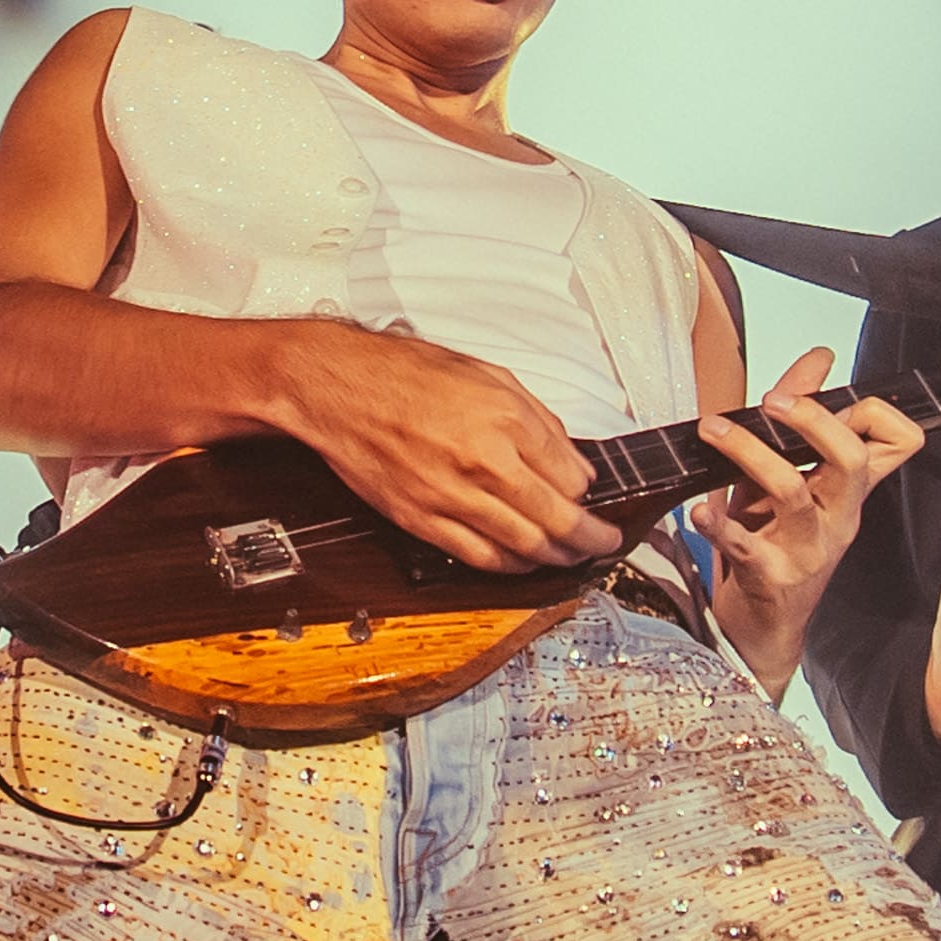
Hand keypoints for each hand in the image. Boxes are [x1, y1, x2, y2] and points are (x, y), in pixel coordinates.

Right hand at [271, 322, 622, 572]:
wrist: (336, 387)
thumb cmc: (402, 373)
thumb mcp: (486, 374)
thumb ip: (536, 419)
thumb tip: (570, 458)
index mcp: (504, 419)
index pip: (570, 474)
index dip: (587, 491)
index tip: (590, 496)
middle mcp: (483, 460)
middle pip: (557, 519)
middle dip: (590, 538)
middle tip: (603, 542)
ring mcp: (451, 495)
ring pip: (524, 546)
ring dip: (556, 557)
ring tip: (571, 557)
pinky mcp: (422, 519)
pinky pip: (478, 556)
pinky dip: (510, 566)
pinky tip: (523, 563)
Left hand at [696, 347, 925, 631]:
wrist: (764, 626)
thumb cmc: (776, 542)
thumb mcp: (790, 477)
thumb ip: (804, 416)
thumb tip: (821, 357)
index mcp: (849, 491)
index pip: (898, 442)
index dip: (877, 410)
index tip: (831, 391)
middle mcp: (837, 517)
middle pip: (852, 460)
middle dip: (814, 421)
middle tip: (773, 401)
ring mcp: (807, 549)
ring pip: (794, 492)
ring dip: (751, 453)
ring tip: (713, 430)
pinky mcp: (769, 577)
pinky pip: (745, 546)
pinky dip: (719, 525)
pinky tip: (700, 511)